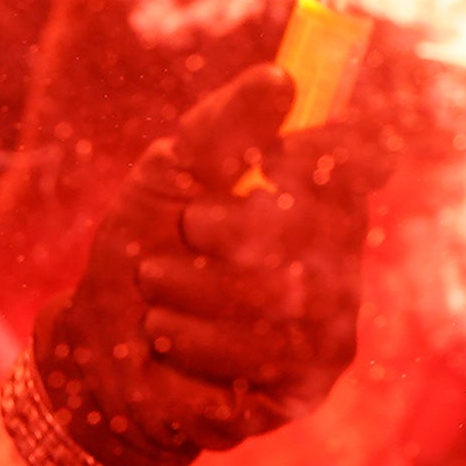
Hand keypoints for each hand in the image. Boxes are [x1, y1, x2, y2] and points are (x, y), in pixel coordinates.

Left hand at [22, 69, 377, 465]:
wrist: (103, 348)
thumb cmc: (145, 247)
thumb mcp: (168, 174)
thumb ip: (222, 127)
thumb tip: (280, 78)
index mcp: (318, 199)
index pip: (362, 159)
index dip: (322, 154)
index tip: (271, 161)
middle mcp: (339, 262)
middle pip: (309, 230)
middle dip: (221, 234)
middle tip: (175, 242)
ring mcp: (329, 328)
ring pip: (280, 303)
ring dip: (193, 299)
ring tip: (158, 304)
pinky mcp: (304, 387)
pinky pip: (258, 363)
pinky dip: (193, 352)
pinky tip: (172, 351)